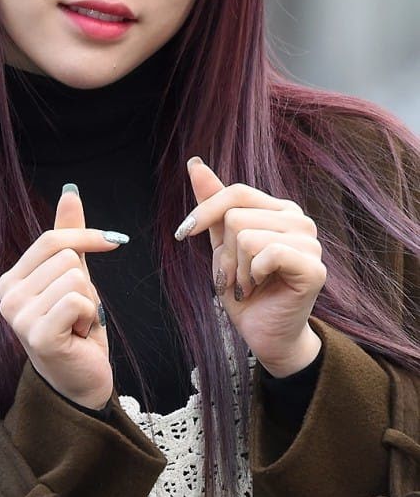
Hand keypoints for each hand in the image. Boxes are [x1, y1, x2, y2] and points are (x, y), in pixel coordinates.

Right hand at [0, 187, 124, 407]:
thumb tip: (70, 193)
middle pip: (68, 258)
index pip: (53, 239)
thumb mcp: (74, 276)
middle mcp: (7, 296)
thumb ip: (69, 235)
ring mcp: (18, 316)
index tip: (116, 242)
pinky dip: (89, 317)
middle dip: (86, 285)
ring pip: (76, 278)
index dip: (88, 237)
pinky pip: (78, 300)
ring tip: (77, 325)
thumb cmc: (76, 328)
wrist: (81, 381)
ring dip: (89, 303)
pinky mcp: (37, 334)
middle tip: (77, 313)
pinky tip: (78, 336)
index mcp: (11, 279)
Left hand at [175, 157, 325, 376]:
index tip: (183, 234)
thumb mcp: (221, 243)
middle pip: (236, 217)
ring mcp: (311, 242)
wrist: (264, 333)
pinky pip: (266, 253)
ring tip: (248, 284)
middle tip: (236, 276)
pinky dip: (252, 275)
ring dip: (236, 269)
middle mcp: (299, 220)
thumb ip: (213, 204)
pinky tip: (261, 287)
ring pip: (246, 236)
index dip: (204, 212)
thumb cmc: (244, 289)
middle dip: (224, 254)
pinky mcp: (314, 267)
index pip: (236, 192)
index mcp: (279, 209)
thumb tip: (196, 164)